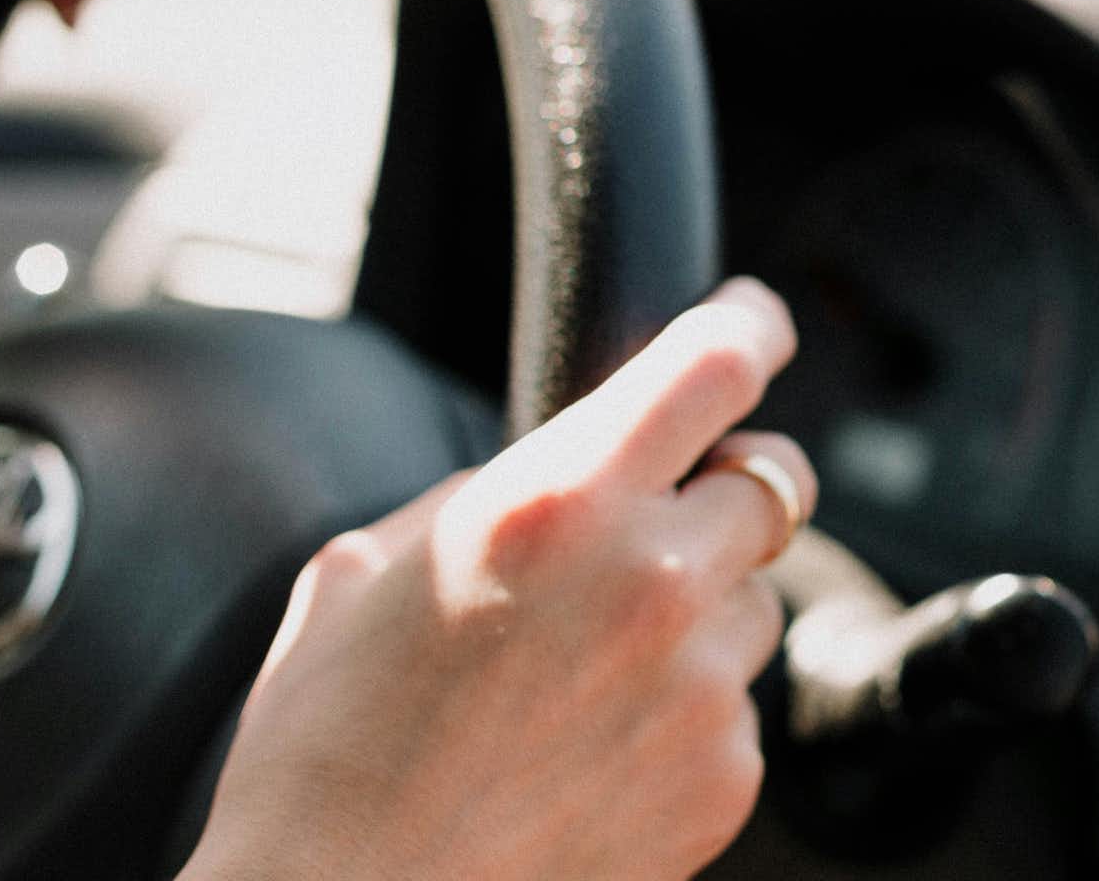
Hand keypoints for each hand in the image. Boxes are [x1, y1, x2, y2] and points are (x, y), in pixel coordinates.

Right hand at [181, 278, 818, 880]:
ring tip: (582, 672)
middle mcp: (656, 581)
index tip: (758, 322)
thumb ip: (491, 492)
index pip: (716, 363)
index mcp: (563, 501)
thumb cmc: (329, 752)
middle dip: (725, 485)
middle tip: (658, 520)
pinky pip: (737, 706)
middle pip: (770, 481)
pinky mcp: (726, 775)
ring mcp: (703, 685)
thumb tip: (555, 468)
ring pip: (755, 601)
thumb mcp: (369, 568)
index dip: (752, 326)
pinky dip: (686, 709)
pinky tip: (590, 746)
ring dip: (700, 609)